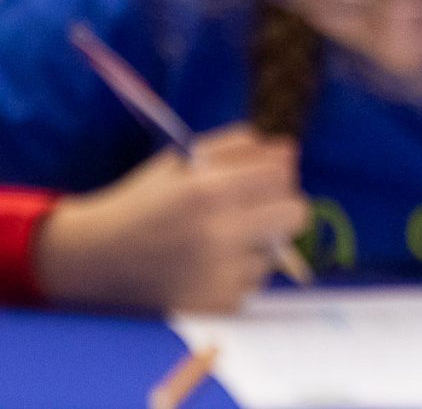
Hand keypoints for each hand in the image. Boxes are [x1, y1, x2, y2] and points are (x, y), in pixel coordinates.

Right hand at [34, 128, 309, 313]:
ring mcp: (221, 274)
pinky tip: (206, 266)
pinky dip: (239, 272)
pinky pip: (254, 280)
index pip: (283, 174)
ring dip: (258, 243)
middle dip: (280, 206)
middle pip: (297, 214)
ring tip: (217, 241)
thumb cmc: (144, 203)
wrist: (95, 260)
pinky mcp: (220, 304)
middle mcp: (219, 234)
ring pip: (276, 250)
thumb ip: (238, 147)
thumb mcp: (183, 160)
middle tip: (255, 208)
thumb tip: (290, 152)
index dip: (274, 172)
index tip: (259, 178)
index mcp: (208, 191)